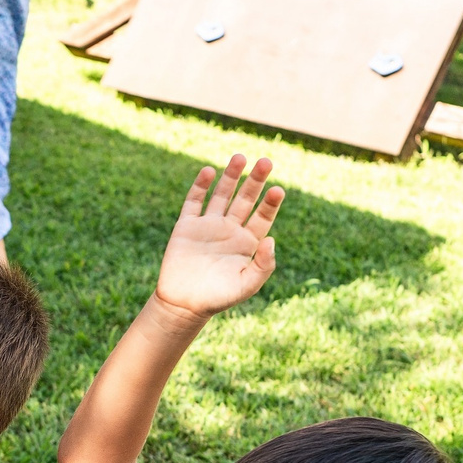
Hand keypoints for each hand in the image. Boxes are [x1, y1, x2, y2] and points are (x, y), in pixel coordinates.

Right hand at [152, 154, 283, 321]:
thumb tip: (272, 240)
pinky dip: (201, 186)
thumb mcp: (246, 285)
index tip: (278, 189)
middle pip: (245, 199)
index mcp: (247, 243)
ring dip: (231, 176)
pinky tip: (209, 171)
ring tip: (240, 157)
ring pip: (222, 195)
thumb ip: (263, 265)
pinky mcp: (186, 226)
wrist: (184, 305)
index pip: (263, 217)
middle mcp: (230, 230)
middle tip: (266, 161)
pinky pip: (194, 202)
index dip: (270, 203)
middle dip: (255, 181)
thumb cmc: (218, 298)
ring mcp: (208, 226)